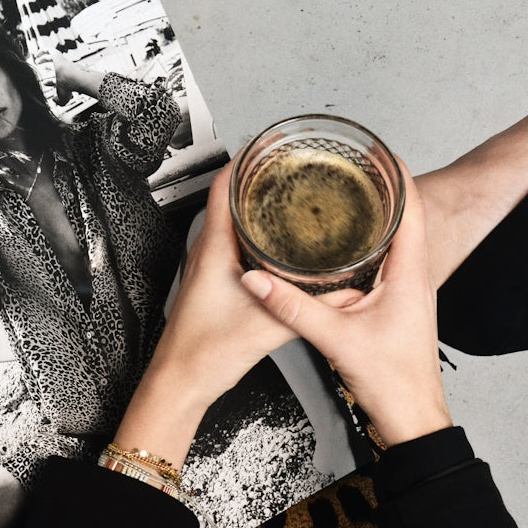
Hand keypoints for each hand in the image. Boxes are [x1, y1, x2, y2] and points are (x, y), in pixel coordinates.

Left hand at [34, 49, 103, 102]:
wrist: (69, 77)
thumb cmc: (67, 87)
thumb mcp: (63, 98)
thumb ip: (58, 101)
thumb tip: (54, 100)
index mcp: (64, 77)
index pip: (56, 78)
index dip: (49, 81)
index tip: (45, 83)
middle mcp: (62, 68)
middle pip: (52, 67)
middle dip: (45, 68)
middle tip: (39, 69)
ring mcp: (59, 60)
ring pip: (50, 57)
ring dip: (43, 59)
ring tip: (37, 61)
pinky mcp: (56, 54)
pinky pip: (47, 49)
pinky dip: (42, 51)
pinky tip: (37, 55)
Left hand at [113, 162, 358, 464]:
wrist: (180, 383)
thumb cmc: (204, 354)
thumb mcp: (267, 327)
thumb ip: (308, 307)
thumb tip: (347, 294)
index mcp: (215, 249)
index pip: (225, 185)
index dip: (249, 158)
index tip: (273, 144)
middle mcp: (208, 252)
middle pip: (232, 198)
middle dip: (262, 179)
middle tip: (293, 168)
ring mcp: (209, 267)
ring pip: (235, 222)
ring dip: (260, 207)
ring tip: (293, 198)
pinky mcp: (214, 284)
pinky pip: (237, 246)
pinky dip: (259, 234)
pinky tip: (281, 245)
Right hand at [239, 163, 452, 446]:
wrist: (411, 420)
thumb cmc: (393, 382)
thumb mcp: (336, 339)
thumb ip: (292, 307)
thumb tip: (258, 280)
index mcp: (409, 272)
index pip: (411, 206)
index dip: (396, 173)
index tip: (377, 149)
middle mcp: (412, 275)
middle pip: (403, 215)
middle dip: (379, 186)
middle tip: (352, 164)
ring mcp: (405, 290)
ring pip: (393, 238)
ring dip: (374, 213)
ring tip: (345, 194)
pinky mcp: (394, 304)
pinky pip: (384, 261)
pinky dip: (366, 243)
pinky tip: (342, 245)